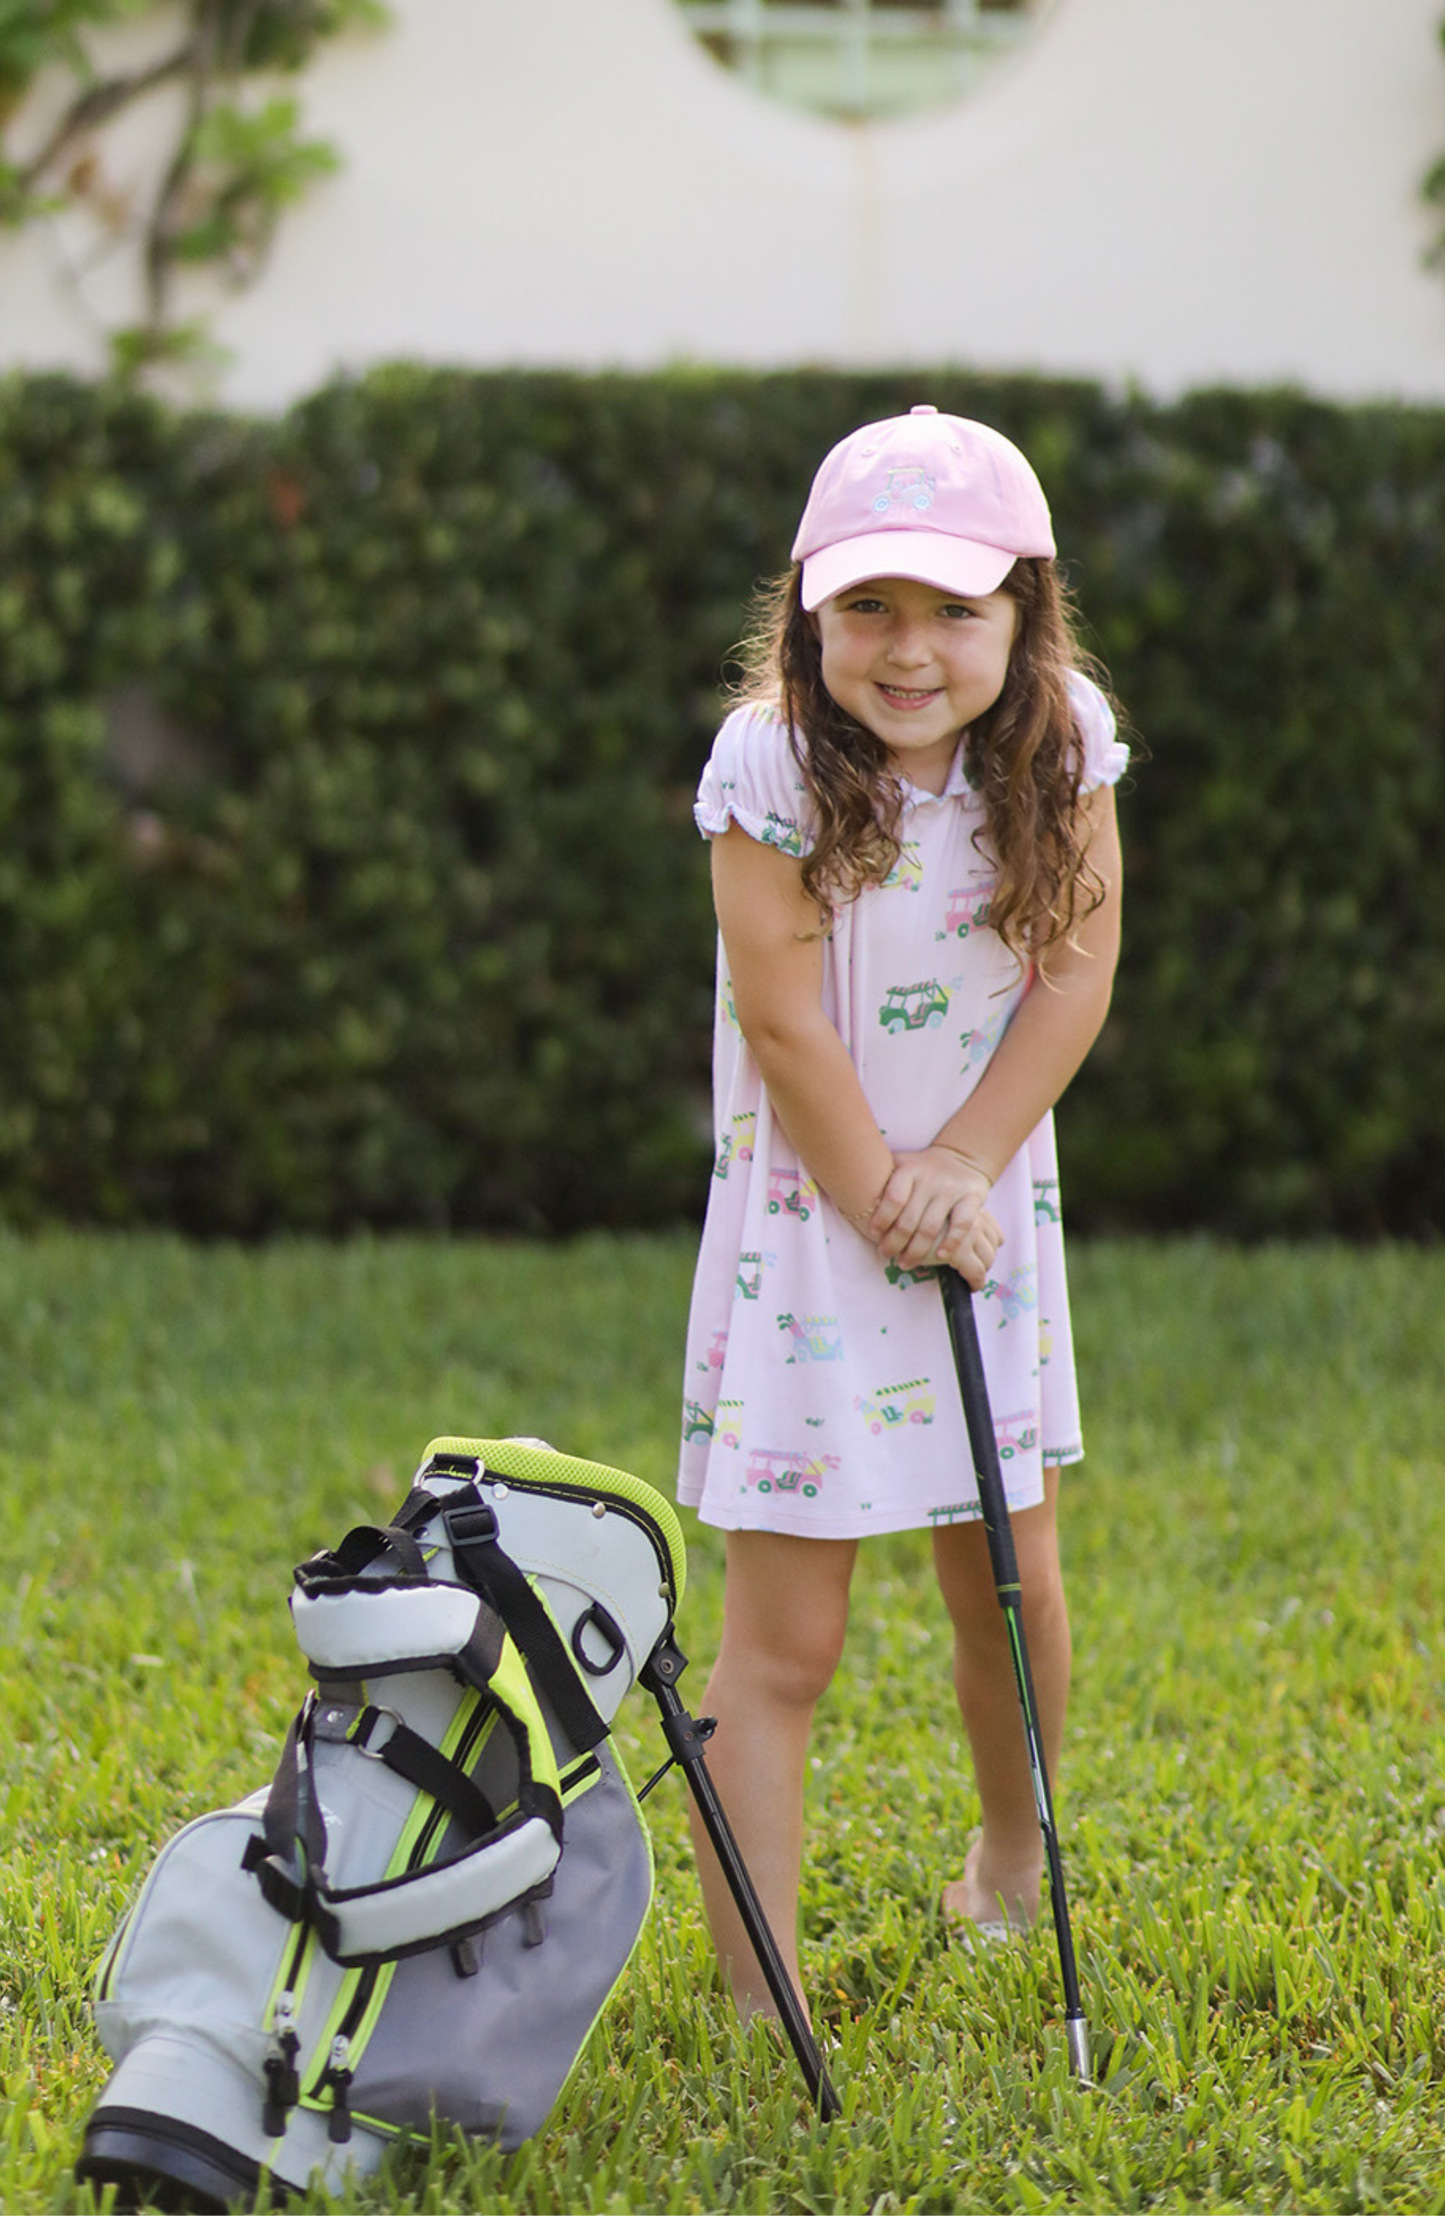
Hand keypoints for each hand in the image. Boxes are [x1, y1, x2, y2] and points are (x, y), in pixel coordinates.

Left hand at [864, 1146, 1003, 1286]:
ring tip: (904, 1262)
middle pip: (909, 1220)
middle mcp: (930, 1178)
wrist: (960, 1158)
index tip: (873, 1236)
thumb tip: (852, 1204)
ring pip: (931, 1227)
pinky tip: (939, 1256)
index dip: (881, 1221)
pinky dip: (950, 1243)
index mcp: (908, 1169)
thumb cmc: (920, 1170)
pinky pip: (961, 1225)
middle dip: (894, 1243)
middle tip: (885, 1255)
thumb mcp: (899, 1165)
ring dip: (916, 1251)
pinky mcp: (972, 1197)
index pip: (892, 1199)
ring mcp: (951, 1188)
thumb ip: (880, 1179)